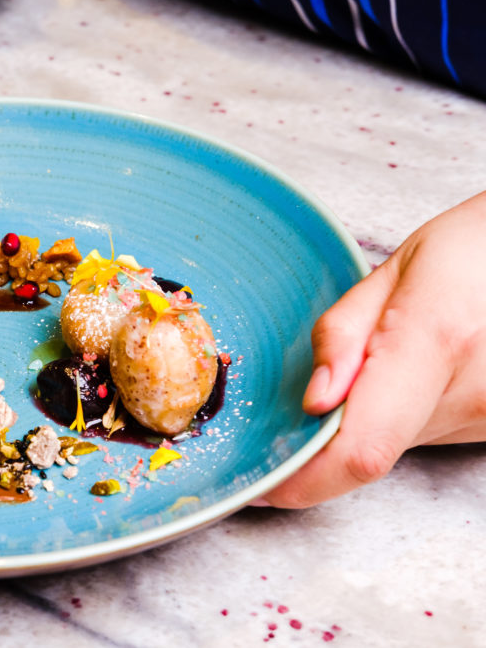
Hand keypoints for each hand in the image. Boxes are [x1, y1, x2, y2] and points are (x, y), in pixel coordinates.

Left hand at [258, 191, 485, 506]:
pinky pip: (429, 435)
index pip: (360, 449)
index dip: (307, 480)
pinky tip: (423, 370)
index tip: (267, 482)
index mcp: (435, 340)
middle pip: (372, 450)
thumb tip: (314, 403)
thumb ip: (343, 335)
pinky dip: (407, 413)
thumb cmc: (472, 250)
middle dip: (332, 428)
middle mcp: (473, 391)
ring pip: (399, 446)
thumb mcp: (394, 269)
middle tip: (335, 379)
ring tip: (396, 357)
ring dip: (374, 417)